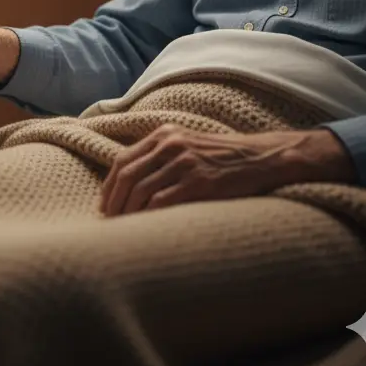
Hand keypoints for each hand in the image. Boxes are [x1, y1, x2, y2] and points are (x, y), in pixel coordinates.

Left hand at [99, 124, 356, 216]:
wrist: (261, 158)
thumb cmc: (221, 157)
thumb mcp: (187, 144)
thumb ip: (160, 155)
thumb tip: (131, 182)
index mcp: (163, 134)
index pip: (123, 160)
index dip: (109, 186)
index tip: (104, 206)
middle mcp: (170, 144)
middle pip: (127, 175)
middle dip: (114, 202)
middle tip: (109, 223)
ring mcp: (184, 162)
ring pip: (141, 190)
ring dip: (128, 213)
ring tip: (124, 230)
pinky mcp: (199, 181)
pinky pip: (163, 201)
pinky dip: (149, 217)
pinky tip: (146, 229)